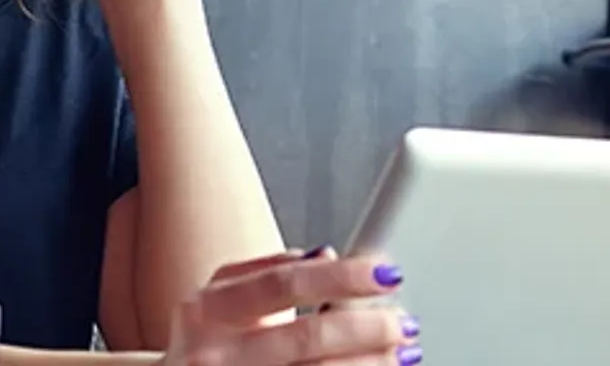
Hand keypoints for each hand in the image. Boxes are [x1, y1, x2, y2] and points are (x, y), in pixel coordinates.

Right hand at [163, 248, 420, 365]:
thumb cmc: (205, 347)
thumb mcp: (218, 302)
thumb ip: (266, 273)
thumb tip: (326, 256)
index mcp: (207, 309)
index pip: (283, 282)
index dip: (340, 277)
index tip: (385, 272)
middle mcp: (213, 354)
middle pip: (305, 337)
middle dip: (366, 329)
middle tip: (404, 321)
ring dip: (367, 365)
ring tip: (404, 353)